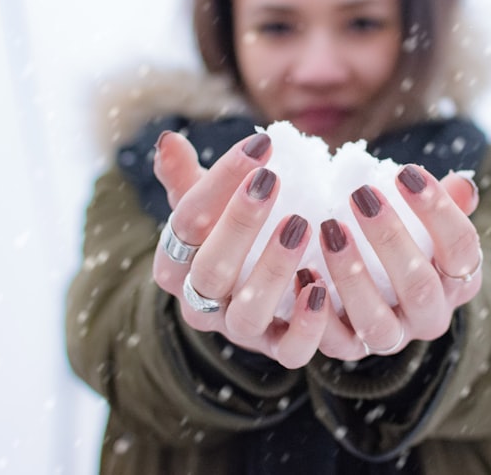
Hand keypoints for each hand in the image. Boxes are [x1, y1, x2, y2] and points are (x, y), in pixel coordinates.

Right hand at [151, 131, 331, 368]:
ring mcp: (239, 330)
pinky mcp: (278, 349)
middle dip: (240, 222)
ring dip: (273, 269)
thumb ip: (185, 177)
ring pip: (248, 312)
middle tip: (271, 180)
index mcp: (175, 262)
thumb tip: (168, 139)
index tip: (259, 145)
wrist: (249, 295)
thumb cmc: (227, 234)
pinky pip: (289, 351)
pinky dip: (306, 324)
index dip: (219, 183)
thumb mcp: (203, 206)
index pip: (186, 223)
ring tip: (300, 225)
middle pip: (209, 270)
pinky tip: (323, 289)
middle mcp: (200, 303)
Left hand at [316, 164, 481, 359]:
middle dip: (390, 239)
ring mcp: (393, 337)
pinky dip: (317, 313)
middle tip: (361, 196)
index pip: (460, 248)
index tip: (406, 171)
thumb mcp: (432, 223)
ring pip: (377, 322)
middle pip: (419, 286)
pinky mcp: (352, 350)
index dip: (438, 210)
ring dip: (351, 276)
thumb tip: (462, 184)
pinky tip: (302, 273)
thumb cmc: (409, 240)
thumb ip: (448, 202)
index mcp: (459, 280)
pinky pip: (336, 342)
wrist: (384, 293)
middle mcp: (431, 316)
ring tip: (329, 230)